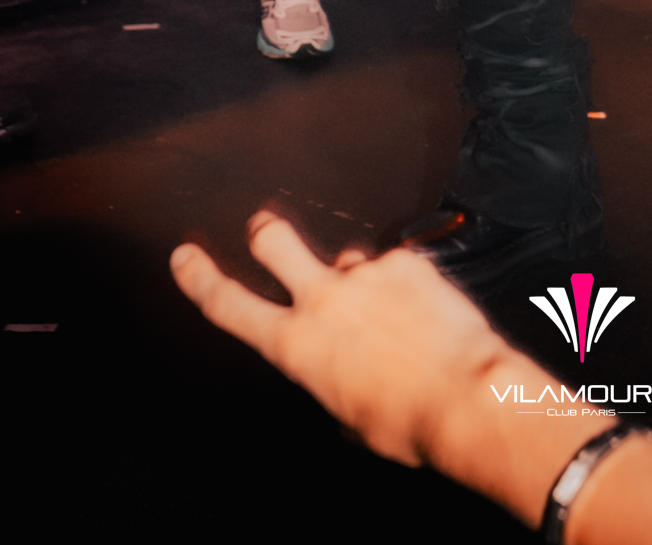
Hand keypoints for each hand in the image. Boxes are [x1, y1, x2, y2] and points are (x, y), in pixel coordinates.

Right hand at [171, 216, 520, 478]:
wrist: (466, 396)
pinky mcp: (405, 260)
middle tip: (266, 230)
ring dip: (358, 278)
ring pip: (346, 257)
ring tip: (391, 313)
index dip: (201, 279)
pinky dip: (404, 284)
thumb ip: (329, 377)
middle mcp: (324, 300)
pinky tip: (424, 311)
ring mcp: (365, 274)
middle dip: (266, 233)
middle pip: (275, 243)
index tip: (186, 258)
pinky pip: (395, 264)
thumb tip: (338, 368)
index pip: (230, 306)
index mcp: (297, 345)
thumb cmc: (408, 421)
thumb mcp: (350, 414)